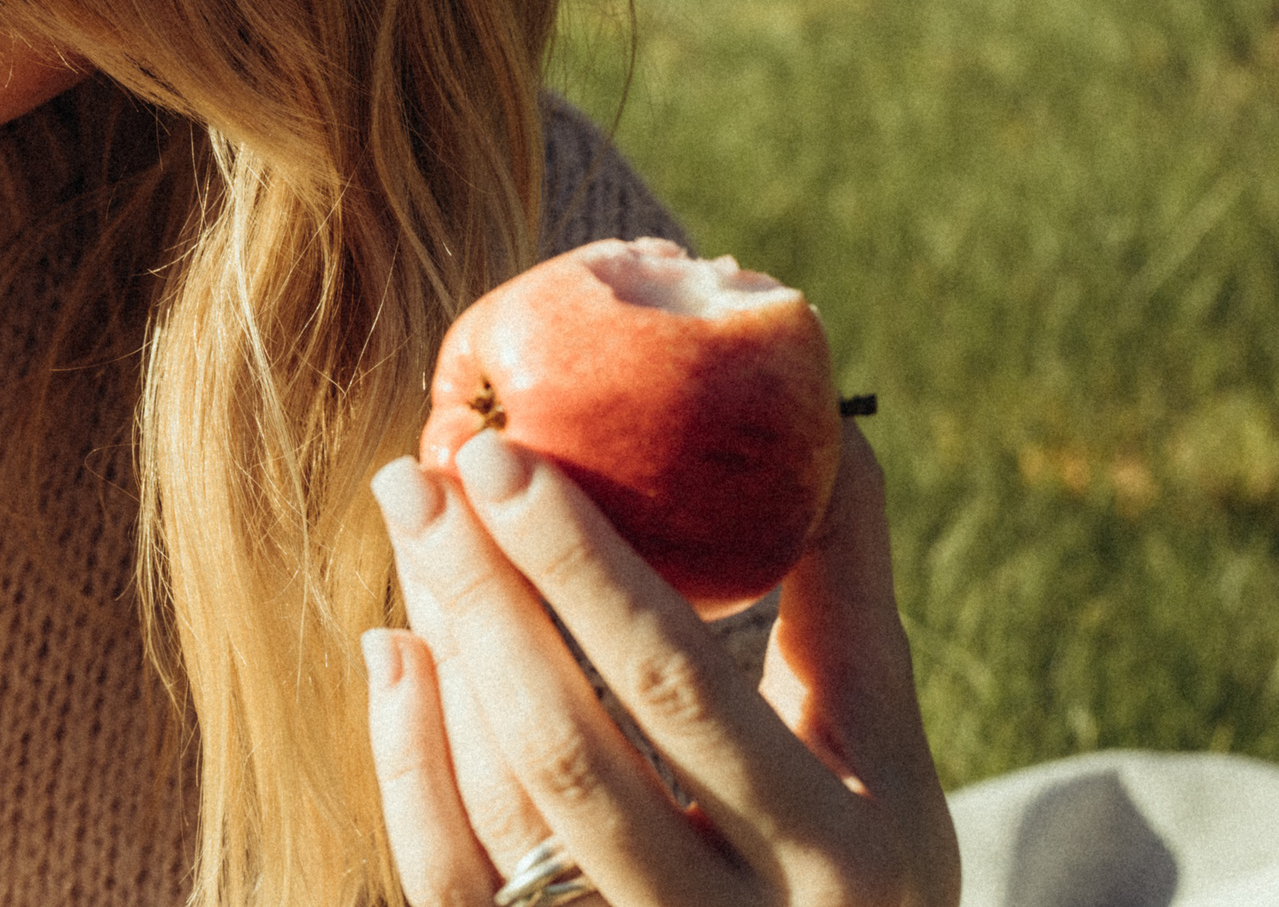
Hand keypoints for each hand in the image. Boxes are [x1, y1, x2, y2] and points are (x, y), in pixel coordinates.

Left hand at [363, 423, 959, 905]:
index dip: (586, 566)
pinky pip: (454, 880)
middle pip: (571, 746)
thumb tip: (827, 422)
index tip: (503, 452)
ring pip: (505, 806)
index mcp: (840, 851)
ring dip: (449, 652)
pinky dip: (412, 763)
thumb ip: (847, 605)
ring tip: (417, 525)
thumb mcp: (888, 765)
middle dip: (489, 592)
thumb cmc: (859, 867)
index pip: (683, 686)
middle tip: (426, 471)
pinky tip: (394, 650)